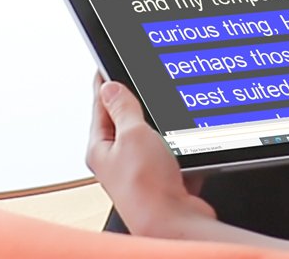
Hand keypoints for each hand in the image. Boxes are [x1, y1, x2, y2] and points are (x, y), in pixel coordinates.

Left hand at [86, 75, 216, 237]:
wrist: (174, 224)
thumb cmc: (146, 188)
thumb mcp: (132, 134)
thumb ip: (123, 108)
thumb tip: (110, 87)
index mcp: (100, 148)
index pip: (100, 105)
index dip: (106, 82)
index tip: (107, 64)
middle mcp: (117, 162)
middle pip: (127, 121)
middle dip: (140, 105)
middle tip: (147, 85)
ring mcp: (142, 172)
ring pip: (153, 138)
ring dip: (165, 129)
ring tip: (172, 119)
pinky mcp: (164, 181)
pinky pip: (173, 155)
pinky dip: (182, 149)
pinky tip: (188, 147)